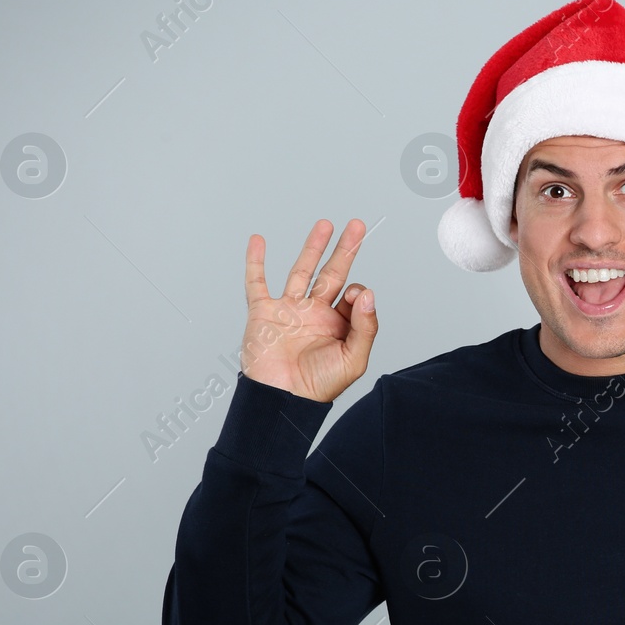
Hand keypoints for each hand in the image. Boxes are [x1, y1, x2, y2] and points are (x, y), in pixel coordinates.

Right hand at [240, 219, 377, 402]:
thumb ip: (365, 326)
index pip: (353, 294)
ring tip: (325, 225)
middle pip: (332, 273)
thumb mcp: (353, 359)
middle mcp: (315, 313)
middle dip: (345, 249)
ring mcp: (289, 310)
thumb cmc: (319, 386)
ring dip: (312, 247)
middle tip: (356, 226)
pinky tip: (258, 241)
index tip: (355, 298)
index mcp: (338, 324)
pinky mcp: (263, 312)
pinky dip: (255, 262)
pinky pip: (256, 282)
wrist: (283, 399)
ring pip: (301, 271)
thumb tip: (369, 292)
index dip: (358, 292)